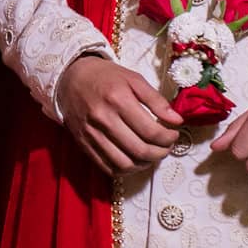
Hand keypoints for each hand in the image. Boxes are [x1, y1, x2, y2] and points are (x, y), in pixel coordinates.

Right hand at [56, 55, 183, 175]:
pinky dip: (125, 170)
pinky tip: (134, 161)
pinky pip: (107, 168)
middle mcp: (104, 119)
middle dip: (160, 153)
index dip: (168, 138)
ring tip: (152, 155)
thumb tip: (176, 120)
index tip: (173, 134)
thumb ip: (156, 100)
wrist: (70, 78)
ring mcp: (92, 134)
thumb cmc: (105, 77)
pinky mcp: (84, 144)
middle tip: (166, 147)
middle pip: (140, 150)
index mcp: (118, 100)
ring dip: (144, 164)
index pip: (151, 131)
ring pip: (124, 164)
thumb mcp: (134, 79)